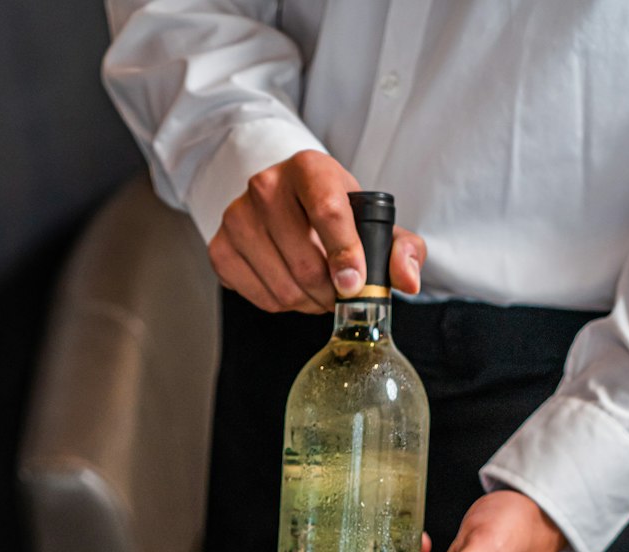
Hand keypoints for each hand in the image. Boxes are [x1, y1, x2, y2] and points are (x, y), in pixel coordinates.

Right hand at [208, 150, 425, 311]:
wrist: (282, 198)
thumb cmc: (332, 211)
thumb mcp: (372, 221)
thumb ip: (401, 248)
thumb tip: (407, 280)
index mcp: (309, 168)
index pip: (327, 212)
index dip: (345, 254)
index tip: (354, 284)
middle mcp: (266, 186)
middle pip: (306, 263)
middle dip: (331, 293)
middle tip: (340, 294)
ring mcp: (238, 217)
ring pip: (283, 288)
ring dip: (309, 303)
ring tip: (318, 291)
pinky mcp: (221, 248)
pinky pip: (260, 298)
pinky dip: (282, 304)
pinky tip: (291, 286)